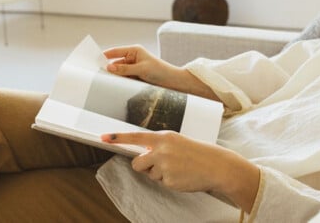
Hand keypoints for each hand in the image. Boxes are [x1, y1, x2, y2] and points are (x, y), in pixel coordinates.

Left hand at [101, 131, 259, 212]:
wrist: (217, 165)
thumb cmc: (197, 154)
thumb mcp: (177, 143)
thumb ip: (159, 147)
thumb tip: (142, 156)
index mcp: (164, 137)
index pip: (135, 136)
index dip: (118, 138)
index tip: (103, 137)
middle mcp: (162, 149)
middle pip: (137, 162)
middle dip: (144, 167)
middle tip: (161, 165)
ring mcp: (165, 165)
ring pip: (150, 174)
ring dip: (160, 174)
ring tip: (178, 169)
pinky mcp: (169, 179)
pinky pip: (161, 182)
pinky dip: (170, 181)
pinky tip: (182, 176)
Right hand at [103, 45, 178, 87]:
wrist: (173, 82)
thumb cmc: (160, 71)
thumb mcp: (141, 69)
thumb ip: (124, 69)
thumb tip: (108, 68)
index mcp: (134, 50)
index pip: (115, 51)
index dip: (104, 55)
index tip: (93, 60)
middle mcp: (133, 58)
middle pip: (115, 63)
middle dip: (108, 69)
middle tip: (96, 75)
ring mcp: (134, 68)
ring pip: (119, 72)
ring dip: (114, 77)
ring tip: (104, 82)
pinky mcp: (136, 77)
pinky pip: (124, 79)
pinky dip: (120, 82)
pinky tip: (114, 86)